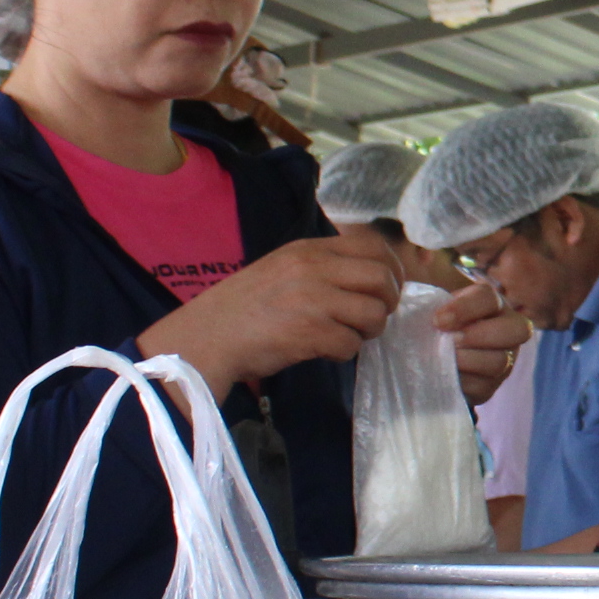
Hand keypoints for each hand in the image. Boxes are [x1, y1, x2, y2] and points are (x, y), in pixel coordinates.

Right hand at [143, 234, 400, 394]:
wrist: (206, 337)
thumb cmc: (243, 307)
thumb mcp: (282, 269)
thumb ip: (321, 267)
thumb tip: (370, 278)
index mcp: (308, 249)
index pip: (372, 245)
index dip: (392, 269)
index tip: (388, 288)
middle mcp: (313, 268)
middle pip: (382, 278)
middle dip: (388, 301)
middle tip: (374, 317)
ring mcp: (313, 299)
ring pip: (374, 313)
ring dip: (369, 331)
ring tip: (348, 336)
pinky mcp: (310, 333)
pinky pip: (351, 344)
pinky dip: (345, 352)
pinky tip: (325, 351)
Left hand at [437, 278, 530, 406]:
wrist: (438, 354)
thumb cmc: (437, 323)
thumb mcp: (436, 306)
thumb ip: (428, 302)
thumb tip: (406, 304)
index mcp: (493, 303)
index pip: (488, 298)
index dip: (465, 308)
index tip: (437, 320)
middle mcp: (509, 329)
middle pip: (515, 330)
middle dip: (478, 335)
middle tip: (450, 340)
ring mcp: (506, 360)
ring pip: (500, 361)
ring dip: (469, 360)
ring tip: (445, 358)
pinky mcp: (492, 386)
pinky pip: (484, 387)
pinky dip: (463, 382)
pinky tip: (445, 375)